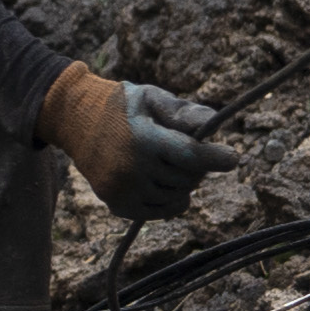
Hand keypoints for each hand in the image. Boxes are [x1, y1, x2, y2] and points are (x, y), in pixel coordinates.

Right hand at [39, 65, 219, 217]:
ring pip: (177, 197)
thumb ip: (183, 111)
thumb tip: (212, 123)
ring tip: (171, 165)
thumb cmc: (123, 106)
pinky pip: (161, 213)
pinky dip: (172, 202)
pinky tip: (165, 185)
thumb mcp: (152, 98)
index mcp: (143, 138)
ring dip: (184, 184)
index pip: (190, 154)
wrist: (75, 120)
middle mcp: (131, 167)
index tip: (234, 158)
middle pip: (188, 177)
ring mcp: (123, 189)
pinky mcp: (117, 204)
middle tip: (187, 151)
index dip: (215, 157)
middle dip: (197, 166)